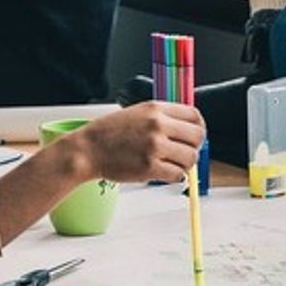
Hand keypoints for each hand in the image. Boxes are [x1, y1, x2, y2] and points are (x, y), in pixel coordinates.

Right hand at [75, 101, 205, 183]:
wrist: (88, 149)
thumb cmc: (109, 133)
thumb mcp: (136, 113)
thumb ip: (161, 117)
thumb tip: (187, 129)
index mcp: (155, 109)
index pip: (194, 116)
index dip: (198, 128)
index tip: (193, 136)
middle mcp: (157, 125)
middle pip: (197, 137)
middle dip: (193, 147)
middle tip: (183, 152)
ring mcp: (154, 147)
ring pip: (190, 158)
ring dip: (184, 164)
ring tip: (170, 164)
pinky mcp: (150, 167)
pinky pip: (178, 174)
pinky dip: (174, 176)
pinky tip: (163, 172)